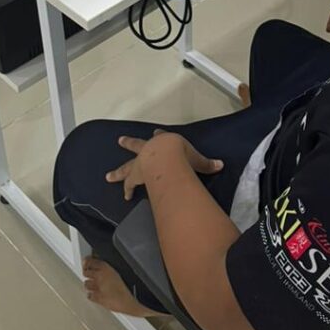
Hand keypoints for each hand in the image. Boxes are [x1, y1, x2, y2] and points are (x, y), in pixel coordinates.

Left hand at [106, 132, 223, 200]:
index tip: (156, 132)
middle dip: (128, 143)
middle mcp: (149, 150)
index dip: (159, 135)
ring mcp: (140, 162)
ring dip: (119, 171)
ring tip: (109, 176)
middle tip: (120, 140)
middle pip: (136, 145)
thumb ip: (206, 163)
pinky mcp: (135, 174)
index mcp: (163, 142)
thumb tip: (220, 165)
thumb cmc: (181, 155)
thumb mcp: (196, 158)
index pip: (160, 136)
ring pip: (127, 166)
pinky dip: (127, 189)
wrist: (166, 159)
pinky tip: (125, 196)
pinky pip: (129, 183)